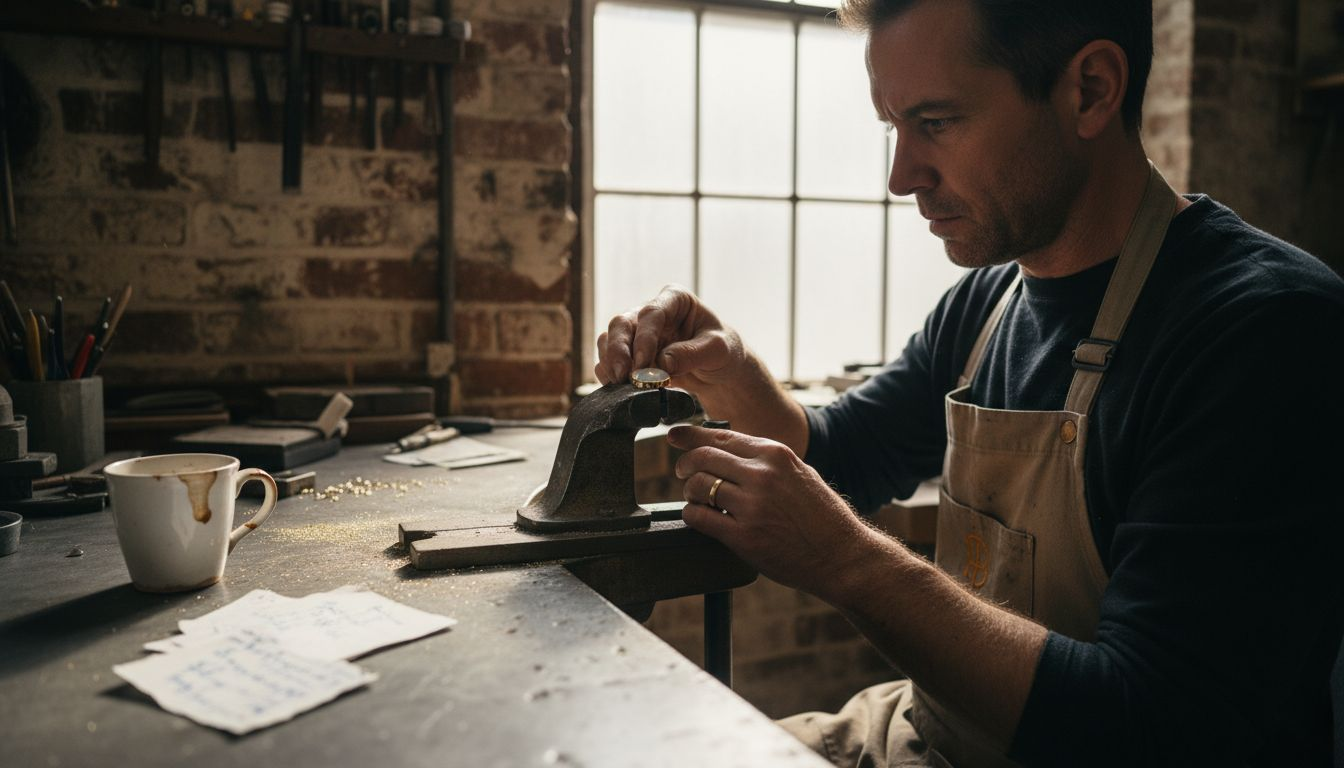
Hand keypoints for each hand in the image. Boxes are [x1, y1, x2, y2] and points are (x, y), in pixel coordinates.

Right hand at [594, 285, 745, 389]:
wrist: (718, 370)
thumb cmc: (722, 352)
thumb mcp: (718, 351)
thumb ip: (691, 354)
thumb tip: (661, 364)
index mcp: (675, 299)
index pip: (652, 313)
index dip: (644, 338)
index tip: (642, 364)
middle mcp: (651, 311)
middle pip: (622, 323)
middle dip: (619, 351)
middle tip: (623, 377)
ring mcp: (638, 332)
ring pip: (610, 340)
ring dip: (610, 363)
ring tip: (621, 386)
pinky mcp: (630, 353)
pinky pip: (609, 359)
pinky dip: (608, 373)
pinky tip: (617, 388)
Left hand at [668, 425, 876, 597]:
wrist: (842, 555)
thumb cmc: (822, 516)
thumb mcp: (800, 472)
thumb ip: (766, 460)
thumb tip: (727, 450)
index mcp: (775, 454)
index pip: (721, 436)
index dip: (691, 435)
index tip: (675, 436)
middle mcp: (762, 475)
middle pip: (703, 457)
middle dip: (685, 463)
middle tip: (682, 472)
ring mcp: (752, 506)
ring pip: (698, 485)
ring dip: (689, 491)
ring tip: (697, 499)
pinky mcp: (743, 537)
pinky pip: (699, 517)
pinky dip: (692, 514)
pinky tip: (700, 516)